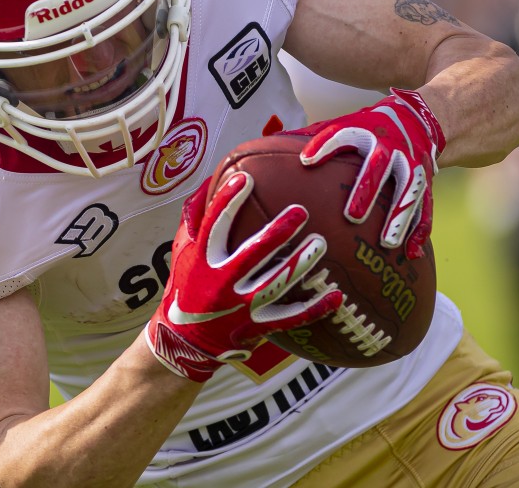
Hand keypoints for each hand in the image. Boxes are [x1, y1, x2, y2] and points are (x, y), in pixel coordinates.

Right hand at [144, 174, 342, 381]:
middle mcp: (221, 282)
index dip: (228, 201)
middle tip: (301, 211)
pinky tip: (337, 296)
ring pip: (275, 284)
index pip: (215, 225)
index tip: (245, 178)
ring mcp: (240, 307)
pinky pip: (290, 318)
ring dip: (299, 264)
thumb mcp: (182, 251)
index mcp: (203, 260)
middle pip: (251, 254)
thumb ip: (194, 217)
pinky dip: (314, 309)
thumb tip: (211, 179)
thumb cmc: (187, 286)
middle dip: (277, 232)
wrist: (184, 339)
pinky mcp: (256, 326)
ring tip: (321, 243)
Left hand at [293, 88, 445, 258]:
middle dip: (367, 191)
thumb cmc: (369, 127)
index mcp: (366, 131)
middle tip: (352, 216)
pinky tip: (412, 253)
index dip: (324, 145)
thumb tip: (265, 144)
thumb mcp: (345, 123)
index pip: (343, 135)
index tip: (306, 161)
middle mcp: (391, 148)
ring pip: (409, 191)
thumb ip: (312, 135)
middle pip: (380, 167)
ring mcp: (412, 166)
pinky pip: (426, 208)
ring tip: (387, 243)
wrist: (418, 120)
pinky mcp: (426, 184)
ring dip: (399, 217)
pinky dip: (421, 230)